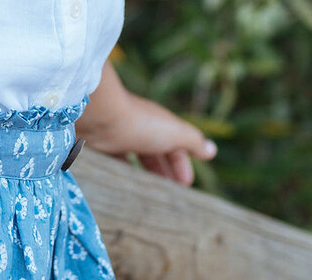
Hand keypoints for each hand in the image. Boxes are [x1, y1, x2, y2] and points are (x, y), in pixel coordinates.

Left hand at [74, 61, 216, 185]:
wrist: (99, 116)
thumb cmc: (140, 124)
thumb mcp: (174, 132)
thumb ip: (193, 141)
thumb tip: (212, 150)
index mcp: (158, 123)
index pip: (174, 143)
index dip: (181, 163)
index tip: (185, 184)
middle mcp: (138, 127)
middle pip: (154, 151)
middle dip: (164, 171)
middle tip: (169, 194)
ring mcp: (118, 136)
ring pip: (133, 157)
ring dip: (143, 174)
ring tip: (149, 194)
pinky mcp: (100, 145)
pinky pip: (114, 162)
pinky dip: (123, 174)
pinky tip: (124, 187)